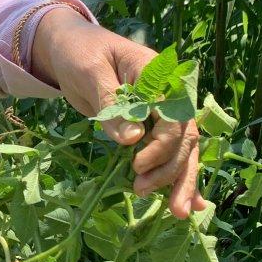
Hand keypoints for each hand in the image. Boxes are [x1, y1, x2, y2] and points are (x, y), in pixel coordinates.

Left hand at [30, 7, 208, 218]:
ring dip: (178, 180)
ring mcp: (162, 112)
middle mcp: (169, 94)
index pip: (174, 117)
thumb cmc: (80, 53)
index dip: (161, 145)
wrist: (71, 48)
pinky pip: (169, 153)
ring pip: (182, 150)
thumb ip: (111, 105)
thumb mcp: (90, 73)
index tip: (137, 165)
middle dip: (172, 171)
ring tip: (175, 213)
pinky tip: (190, 204)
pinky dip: (177, 177)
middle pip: (184, 138)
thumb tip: (133, 140)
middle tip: (143, 192)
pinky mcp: (150, 127)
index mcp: (159, 75)